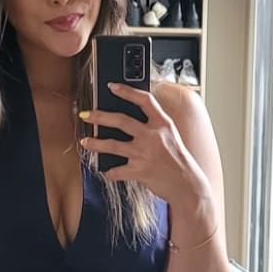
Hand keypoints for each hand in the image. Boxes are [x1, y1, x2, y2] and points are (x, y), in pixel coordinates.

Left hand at [79, 82, 206, 208]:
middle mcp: (153, 136)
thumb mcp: (171, 136)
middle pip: (121, 120)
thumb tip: (129, 121)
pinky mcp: (139, 171)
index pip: (144, 100)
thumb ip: (155, 126)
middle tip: (86, 114)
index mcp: (163, 124)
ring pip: (112, 145)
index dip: (127, 91)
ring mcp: (144, 153)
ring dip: (95, 143)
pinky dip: (110, 172)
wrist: (187, 185)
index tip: (112, 86)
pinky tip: (106, 171)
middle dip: (99, 116)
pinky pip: (117, 171)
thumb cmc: (178, 160)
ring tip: (85, 141)